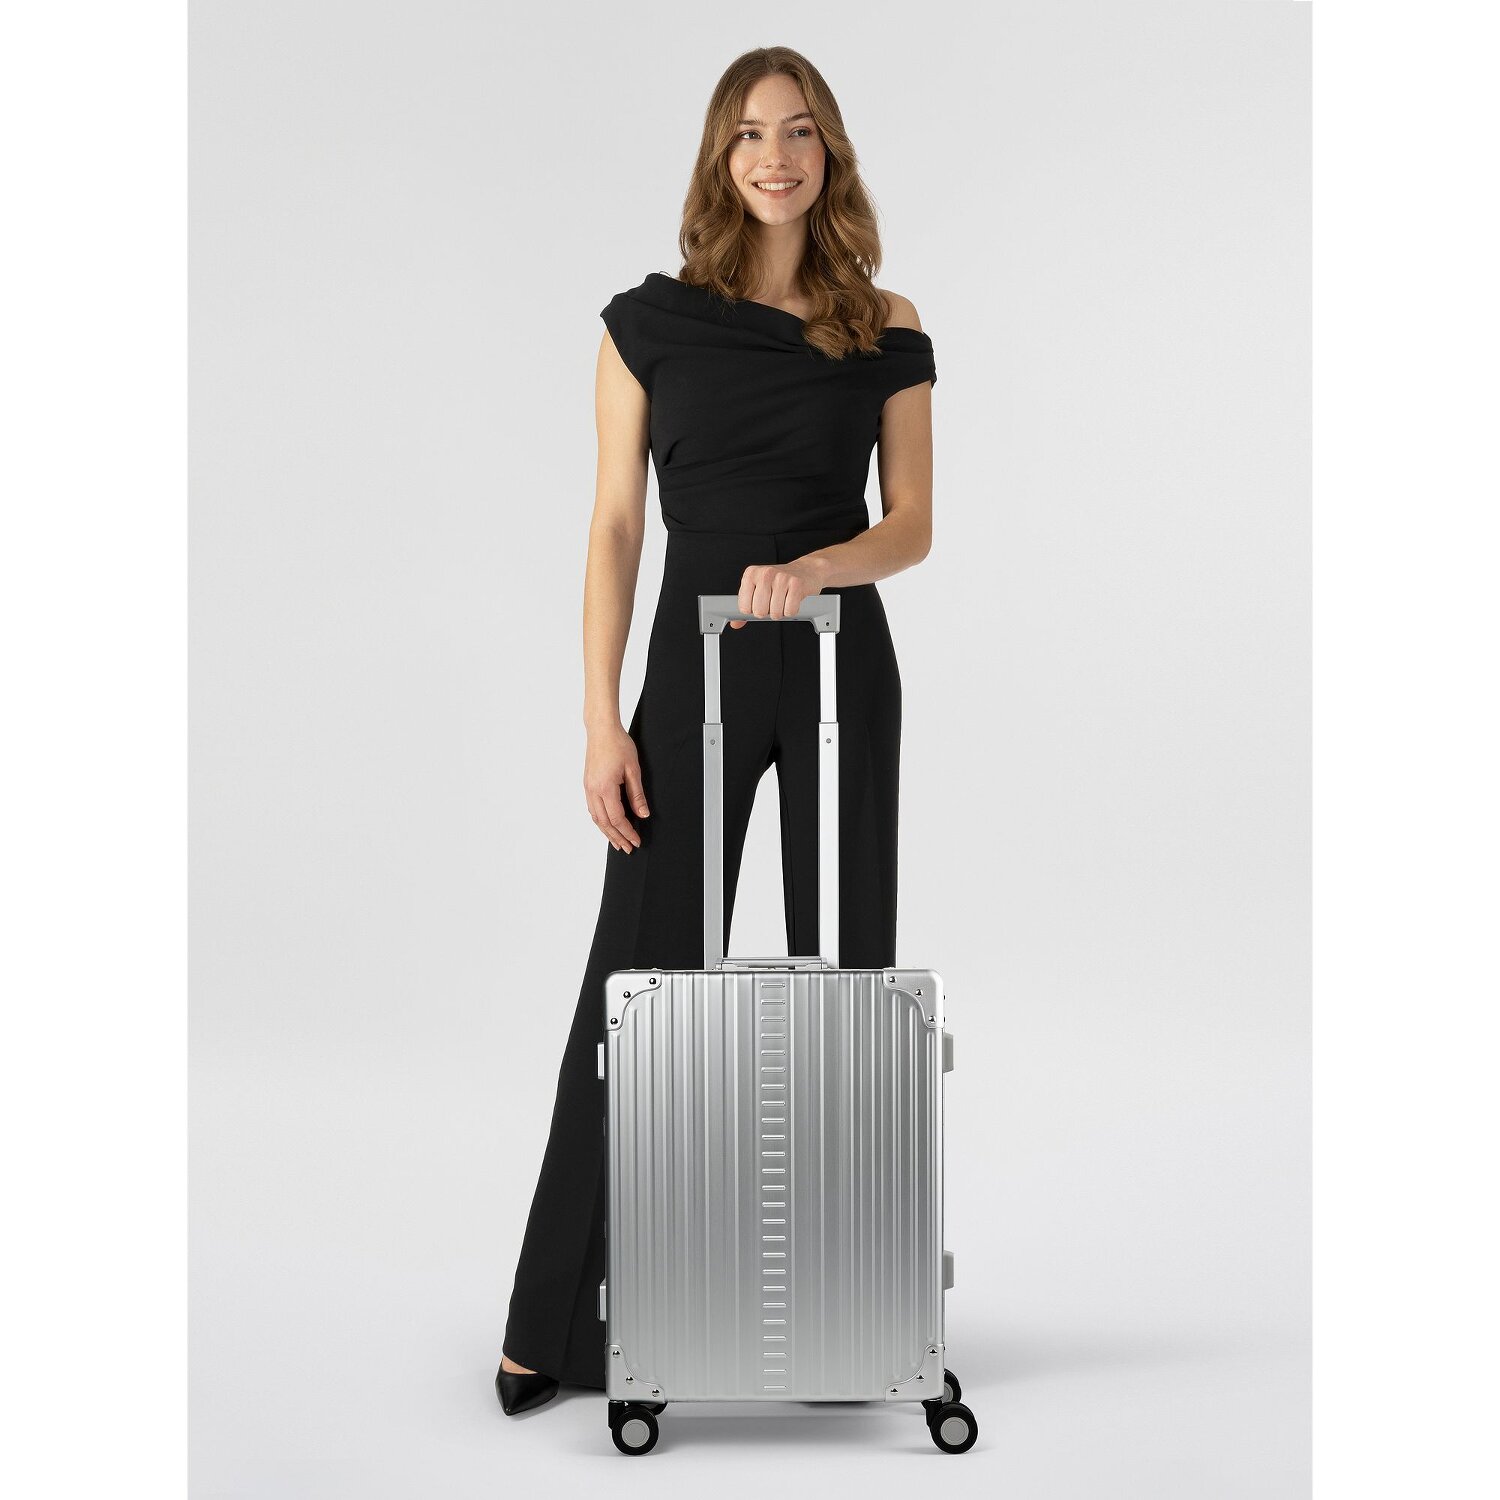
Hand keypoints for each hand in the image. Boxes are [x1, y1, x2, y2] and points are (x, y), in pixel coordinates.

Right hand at [584, 724, 649, 852]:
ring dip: (607, 832)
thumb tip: (643, 814)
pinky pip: (592, 808)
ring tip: (617, 842)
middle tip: (628, 848)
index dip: (627, 832)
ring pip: (596, 818)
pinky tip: (606, 825)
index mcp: (605, 788)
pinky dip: (600, 821)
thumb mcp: (633, 769)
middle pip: (604, 823)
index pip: (617, 819)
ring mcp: (588, 787)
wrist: (601, 729)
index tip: (636, 840)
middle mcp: (593, 790)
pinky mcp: (587, 784)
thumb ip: (637, 794)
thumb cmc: (618, 744)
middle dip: (617, 838)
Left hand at [730, 556, 827, 628]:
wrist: (805, 570)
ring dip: (780, 612)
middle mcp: (765, 573)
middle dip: (767, 612)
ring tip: (783, 601)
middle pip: (759, 611)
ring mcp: (781, 578)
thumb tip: (736, 623)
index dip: (753, 610)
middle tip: (773, 602)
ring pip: (775, 613)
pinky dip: (791, 611)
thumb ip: (746, 606)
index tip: (759, 604)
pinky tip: (792, 600)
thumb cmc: (779, 582)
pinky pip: (790, 611)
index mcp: (751, 574)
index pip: (744, 607)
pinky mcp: (796, 584)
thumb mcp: (758, 590)